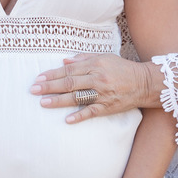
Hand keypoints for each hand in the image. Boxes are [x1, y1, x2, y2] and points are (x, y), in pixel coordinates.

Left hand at [30, 53, 163, 122]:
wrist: (144, 83)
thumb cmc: (122, 69)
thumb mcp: (104, 57)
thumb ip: (84, 59)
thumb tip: (64, 62)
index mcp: (94, 65)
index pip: (68, 70)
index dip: (52, 74)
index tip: (38, 79)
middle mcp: (97, 78)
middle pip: (69, 83)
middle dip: (49, 87)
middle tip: (33, 90)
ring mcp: (102, 94)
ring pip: (77, 97)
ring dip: (59, 101)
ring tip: (43, 103)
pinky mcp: (108, 107)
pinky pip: (92, 112)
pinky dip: (79, 115)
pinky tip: (67, 120)